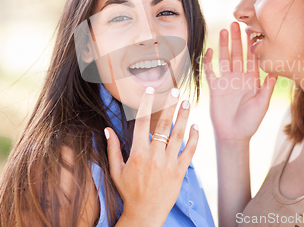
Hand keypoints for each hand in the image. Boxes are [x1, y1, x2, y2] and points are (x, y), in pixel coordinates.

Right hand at [104, 88, 197, 226]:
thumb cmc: (129, 192)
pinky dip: (194, 138)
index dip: (147, 104)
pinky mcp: (180, 171)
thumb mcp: (116, 171)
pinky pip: (189, 151)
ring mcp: (168, 163)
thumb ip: (112, 148)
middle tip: (176, 90)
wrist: (145, 214)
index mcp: (137, 153)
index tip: (151, 90)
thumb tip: (107, 128)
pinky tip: (196, 126)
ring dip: (184, 116)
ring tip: (187, 102)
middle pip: (163, 124)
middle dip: (170, 105)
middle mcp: (154, 156)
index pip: (142, 122)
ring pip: (178, 134)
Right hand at [204, 22, 276, 142]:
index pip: (252, 58)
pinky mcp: (215, 88)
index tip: (251, 30)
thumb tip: (274, 71)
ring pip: (225, 59)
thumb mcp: (262, 104)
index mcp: (252, 80)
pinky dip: (209, 61)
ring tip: (224, 30)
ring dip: (224, 45)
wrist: (234, 136)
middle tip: (235, 23)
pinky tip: (210, 50)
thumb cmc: (250, 122)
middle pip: (237, 54)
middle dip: (237, 39)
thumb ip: (266, 87)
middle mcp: (239, 78)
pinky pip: (211, 71)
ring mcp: (226, 82)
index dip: (251, 45)